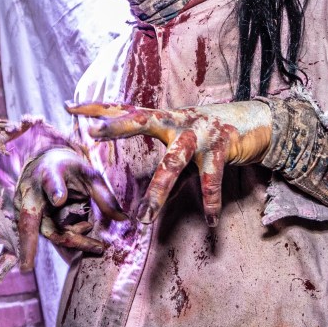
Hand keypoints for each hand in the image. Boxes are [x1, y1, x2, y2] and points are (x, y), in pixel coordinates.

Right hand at [15, 147, 124, 269]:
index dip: (54, 189)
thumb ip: (104, 196)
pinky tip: (85, 235)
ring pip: (46, 233)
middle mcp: (31, 193)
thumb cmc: (70, 170)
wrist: (46, 164)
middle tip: (27, 267)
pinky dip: (68, 239)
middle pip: (31, 220)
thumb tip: (122, 219)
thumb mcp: (90, 175)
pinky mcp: (27, 221)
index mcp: (48, 173)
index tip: (60, 199)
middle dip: (29, 244)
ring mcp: (25, 209)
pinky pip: (49, 234)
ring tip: (97, 245)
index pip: (50, 181)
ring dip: (71, 241)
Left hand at [68, 100, 272, 225]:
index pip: (127, 109)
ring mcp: (200, 133)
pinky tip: (209, 221)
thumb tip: (142, 173)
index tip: (70, 106)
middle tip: (94, 132)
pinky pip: (211, 178)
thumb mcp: (183, 135)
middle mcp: (178, 121)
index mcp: (166, 118)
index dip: (98, 108)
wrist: (257, 120)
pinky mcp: (223, 146)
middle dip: (118, 126)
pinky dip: (210, 201)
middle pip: (142, 119)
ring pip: (173, 163)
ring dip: (158, 193)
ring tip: (145, 219)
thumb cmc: (214, 131)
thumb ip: (163, 151)